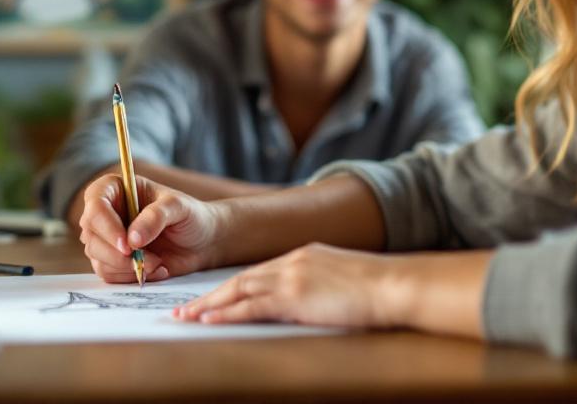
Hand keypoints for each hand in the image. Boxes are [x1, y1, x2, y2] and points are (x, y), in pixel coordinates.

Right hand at [77, 174, 221, 282]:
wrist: (202, 241)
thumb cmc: (190, 216)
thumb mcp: (179, 208)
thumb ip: (156, 217)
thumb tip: (132, 239)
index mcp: (116, 189)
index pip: (95, 205)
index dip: (106, 226)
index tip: (127, 244)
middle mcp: (106, 213)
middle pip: (90, 235)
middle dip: (117, 253)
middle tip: (150, 258)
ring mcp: (107, 238)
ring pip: (97, 257)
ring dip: (127, 266)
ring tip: (158, 262)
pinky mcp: (112, 260)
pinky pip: (108, 274)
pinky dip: (131, 276)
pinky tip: (156, 269)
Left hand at [172, 243, 402, 328]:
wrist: (393, 285)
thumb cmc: (378, 289)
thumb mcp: (342, 282)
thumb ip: (319, 286)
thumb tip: (309, 304)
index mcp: (303, 256)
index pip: (257, 272)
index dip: (231, 288)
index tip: (211, 299)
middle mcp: (292, 261)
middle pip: (240, 279)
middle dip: (209, 296)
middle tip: (183, 309)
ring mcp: (292, 277)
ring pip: (238, 290)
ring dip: (209, 305)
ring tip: (185, 318)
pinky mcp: (295, 295)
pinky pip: (251, 305)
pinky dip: (226, 314)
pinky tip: (208, 321)